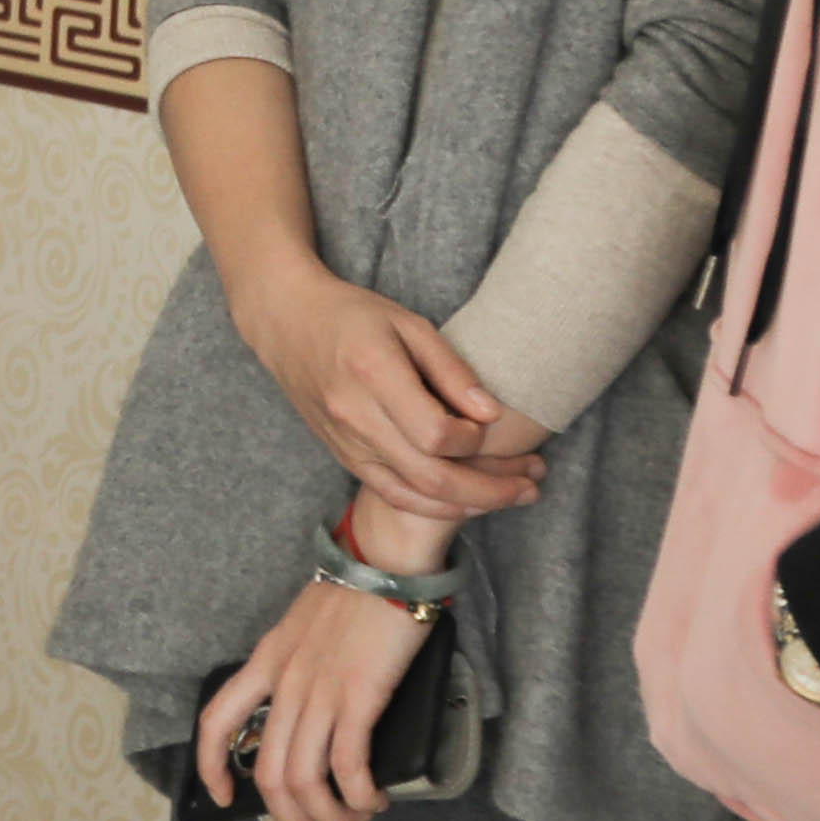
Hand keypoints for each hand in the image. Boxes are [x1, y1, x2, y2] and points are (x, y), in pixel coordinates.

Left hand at [195, 575, 437, 820]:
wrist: (386, 559)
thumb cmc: (357, 589)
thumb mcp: (305, 626)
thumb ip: (300, 664)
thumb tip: (316, 712)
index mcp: (266, 661)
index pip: (216, 722)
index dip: (211, 768)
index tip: (225, 798)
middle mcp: (285, 682)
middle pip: (267, 773)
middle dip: (291, 816)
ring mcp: (318, 691)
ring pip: (303, 780)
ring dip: (328, 815)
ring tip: (352, 816)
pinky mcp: (358, 697)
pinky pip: (347, 767)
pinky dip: (360, 795)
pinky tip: (374, 799)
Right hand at [231, 260, 540, 527]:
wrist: (286, 323)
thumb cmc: (353, 315)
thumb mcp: (408, 323)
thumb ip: (451, 369)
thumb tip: (491, 414)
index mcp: (373, 376)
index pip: (437, 434)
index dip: (476, 440)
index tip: (492, 423)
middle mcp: (355, 418)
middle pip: (432, 476)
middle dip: (491, 489)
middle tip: (533, 484)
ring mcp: (346, 443)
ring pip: (414, 494)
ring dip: (470, 503)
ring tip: (515, 496)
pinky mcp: (343, 455)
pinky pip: (392, 493)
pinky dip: (433, 505)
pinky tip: (468, 501)